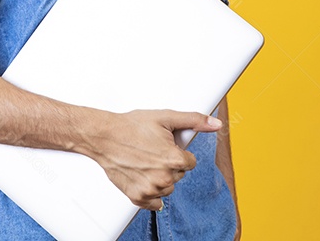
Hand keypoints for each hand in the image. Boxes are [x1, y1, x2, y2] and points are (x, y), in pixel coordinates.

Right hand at [82, 109, 222, 210]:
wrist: (104, 137)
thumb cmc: (131, 126)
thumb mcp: (165, 117)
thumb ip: (194, 121)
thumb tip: (216, 125)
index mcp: (174, 159)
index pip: (190, 162)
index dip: (178, 152)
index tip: (165, 146)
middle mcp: (164, 177)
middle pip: (179, 175)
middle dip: (169, 164)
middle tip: (152, 151)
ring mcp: (151, 189)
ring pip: (168, 187)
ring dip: (161, 177)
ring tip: (145, 161)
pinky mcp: (138, 197)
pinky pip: (156, 202)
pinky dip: (151, 191)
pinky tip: (142, 176)